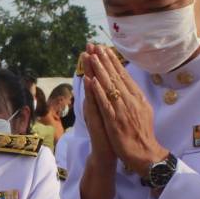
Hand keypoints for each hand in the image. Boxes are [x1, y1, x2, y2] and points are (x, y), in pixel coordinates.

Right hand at [78, 48, 113, 165]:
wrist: (108, 154)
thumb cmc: (112, 134)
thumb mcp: (112, 113)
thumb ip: (110, 98)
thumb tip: (113, 84)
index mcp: (102, 100)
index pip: (100, 78)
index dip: (99, 62)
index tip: (98, 46)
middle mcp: (96, 104)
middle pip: (94, 79)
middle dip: (92, 61)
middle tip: (89, 44)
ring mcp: (94, 112)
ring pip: (92, 89)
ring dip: (89, 71)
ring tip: (86, 55)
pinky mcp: (96, 121)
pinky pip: (93, 104)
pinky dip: (91, 92)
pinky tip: (89, 80)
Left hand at [83, 45, 166, 175]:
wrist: (145, 153)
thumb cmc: (142, 133)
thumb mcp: (143, 110)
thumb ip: (136, 98)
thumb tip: (130, 86)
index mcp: (137, 97)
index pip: (123, 75)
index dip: (113, 62)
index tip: (105, 49)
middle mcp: (131, 100)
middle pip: (116, 77)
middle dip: (104, 60)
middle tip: (95, 46)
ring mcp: (123, 110)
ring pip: (109, 86)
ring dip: (100, 70)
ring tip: (91, 57)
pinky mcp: (115, 120)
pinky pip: (105, 104)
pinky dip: (98, 92)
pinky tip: (92, 81)